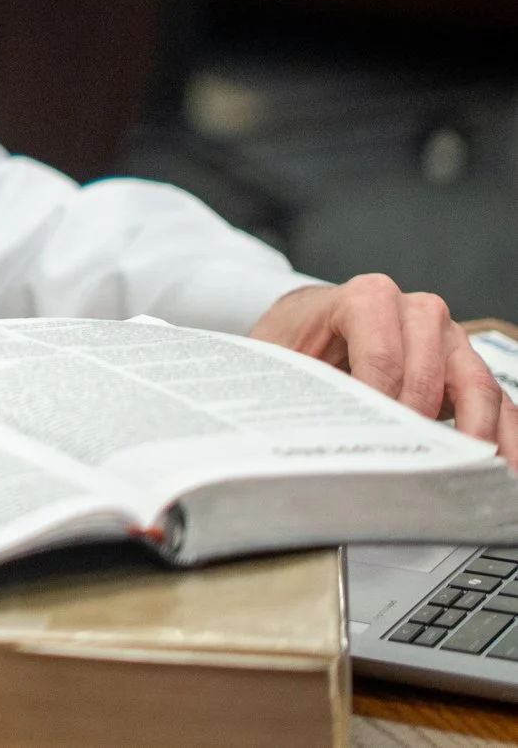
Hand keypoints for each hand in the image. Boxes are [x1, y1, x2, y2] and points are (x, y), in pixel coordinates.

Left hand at [251, 274, 517, 462]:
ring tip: (475, 479)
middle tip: (414, 470)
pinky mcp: (467, 369)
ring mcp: (449, 340)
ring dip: (480, 436)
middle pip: (432, 372)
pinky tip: (504, 472)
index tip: (374, 443)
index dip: (379, 403)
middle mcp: (418, 312)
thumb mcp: (281, 354)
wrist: (313, 323)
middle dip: (423, 425)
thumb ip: (295, 383)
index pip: (382, 355)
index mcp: (367, 298)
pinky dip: (506, 438)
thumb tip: (302, 428)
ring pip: (478, 386)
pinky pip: (498, 403)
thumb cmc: (297, 339)